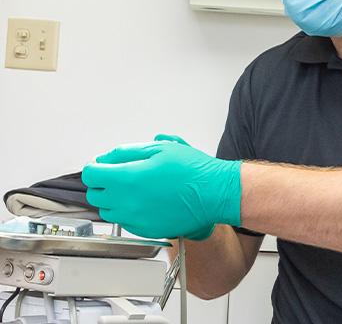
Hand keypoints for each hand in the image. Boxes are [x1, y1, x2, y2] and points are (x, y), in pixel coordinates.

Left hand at [82, 136, 241, 239]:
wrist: (212, 193)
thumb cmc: (192, 170)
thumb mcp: (161, 149)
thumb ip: (128, 152)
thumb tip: (108, 158)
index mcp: (128, 178)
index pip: (91, 175)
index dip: (95, 166)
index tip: (101, 164)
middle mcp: (127, 202)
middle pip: (95, 194)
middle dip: (102, 182)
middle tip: (119, 173)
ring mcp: (135, 219)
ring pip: (107, 210)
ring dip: (113, 198)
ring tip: (134, 187)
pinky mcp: (145, 230)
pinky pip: (124, 221)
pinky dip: (128, 210)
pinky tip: (145, 199)